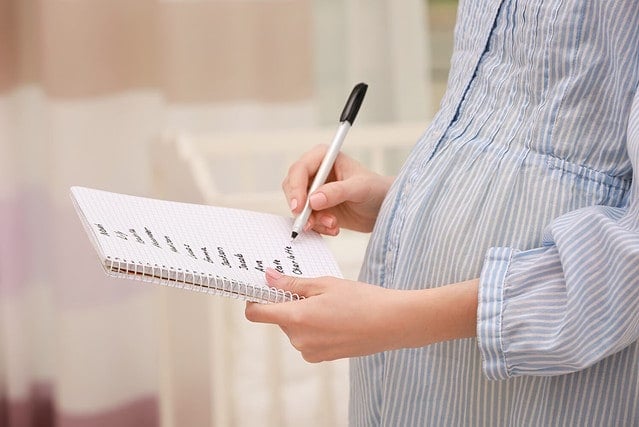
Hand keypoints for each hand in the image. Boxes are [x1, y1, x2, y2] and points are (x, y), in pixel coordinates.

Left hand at [245, 268, 410, 361]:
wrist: (392, 323)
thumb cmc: (361, 299)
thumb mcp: (325, 284)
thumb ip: (293, 284)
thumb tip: (268, 278)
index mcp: (297, 318)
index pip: (257, 314)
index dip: (255, 300)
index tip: (263, 289)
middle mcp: (299, 340)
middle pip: (279, 319)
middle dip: (289, 304)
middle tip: (313, 291)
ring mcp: (311, 352)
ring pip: (295, 329)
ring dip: (304, 316)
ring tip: (331, 305)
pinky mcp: (323, 358)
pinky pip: (308, 340)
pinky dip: (316, 328)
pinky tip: (337, 319)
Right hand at [283, 144, 393, 234]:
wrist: (385, 209)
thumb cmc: (376, 189)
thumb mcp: (359, 188)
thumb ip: (337, 192)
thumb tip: (313, 200)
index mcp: (324, 157)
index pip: (300, 169)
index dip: (296, 187)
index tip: (300, 206)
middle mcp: (316, 173)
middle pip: (292, 188)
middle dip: (300, 207)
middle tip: (309, 222)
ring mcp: (315, 191)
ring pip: (298, 206)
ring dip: (312, 220)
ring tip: (332, 225)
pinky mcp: (318, 208)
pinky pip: (307, 218)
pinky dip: (318, 227)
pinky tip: (334, 228)